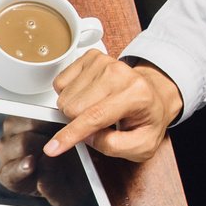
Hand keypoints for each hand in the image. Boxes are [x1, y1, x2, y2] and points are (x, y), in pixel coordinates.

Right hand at [47, 51, 182, 163]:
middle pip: (73, 108)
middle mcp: (119, 73)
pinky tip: (87, 96)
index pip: (94, 116)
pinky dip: (69, 95)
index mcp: (136, 95)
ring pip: (64, 97)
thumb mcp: (142, 146)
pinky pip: (60, 83)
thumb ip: (113, 146)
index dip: (70, 135)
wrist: (153, 95)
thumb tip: (86, 137)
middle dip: (77, 122)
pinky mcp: (90, 57)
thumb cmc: (148, 119)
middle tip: (98, 123)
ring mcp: (103, 63)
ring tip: (96, 108)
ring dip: (74, 109)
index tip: (52, 148)